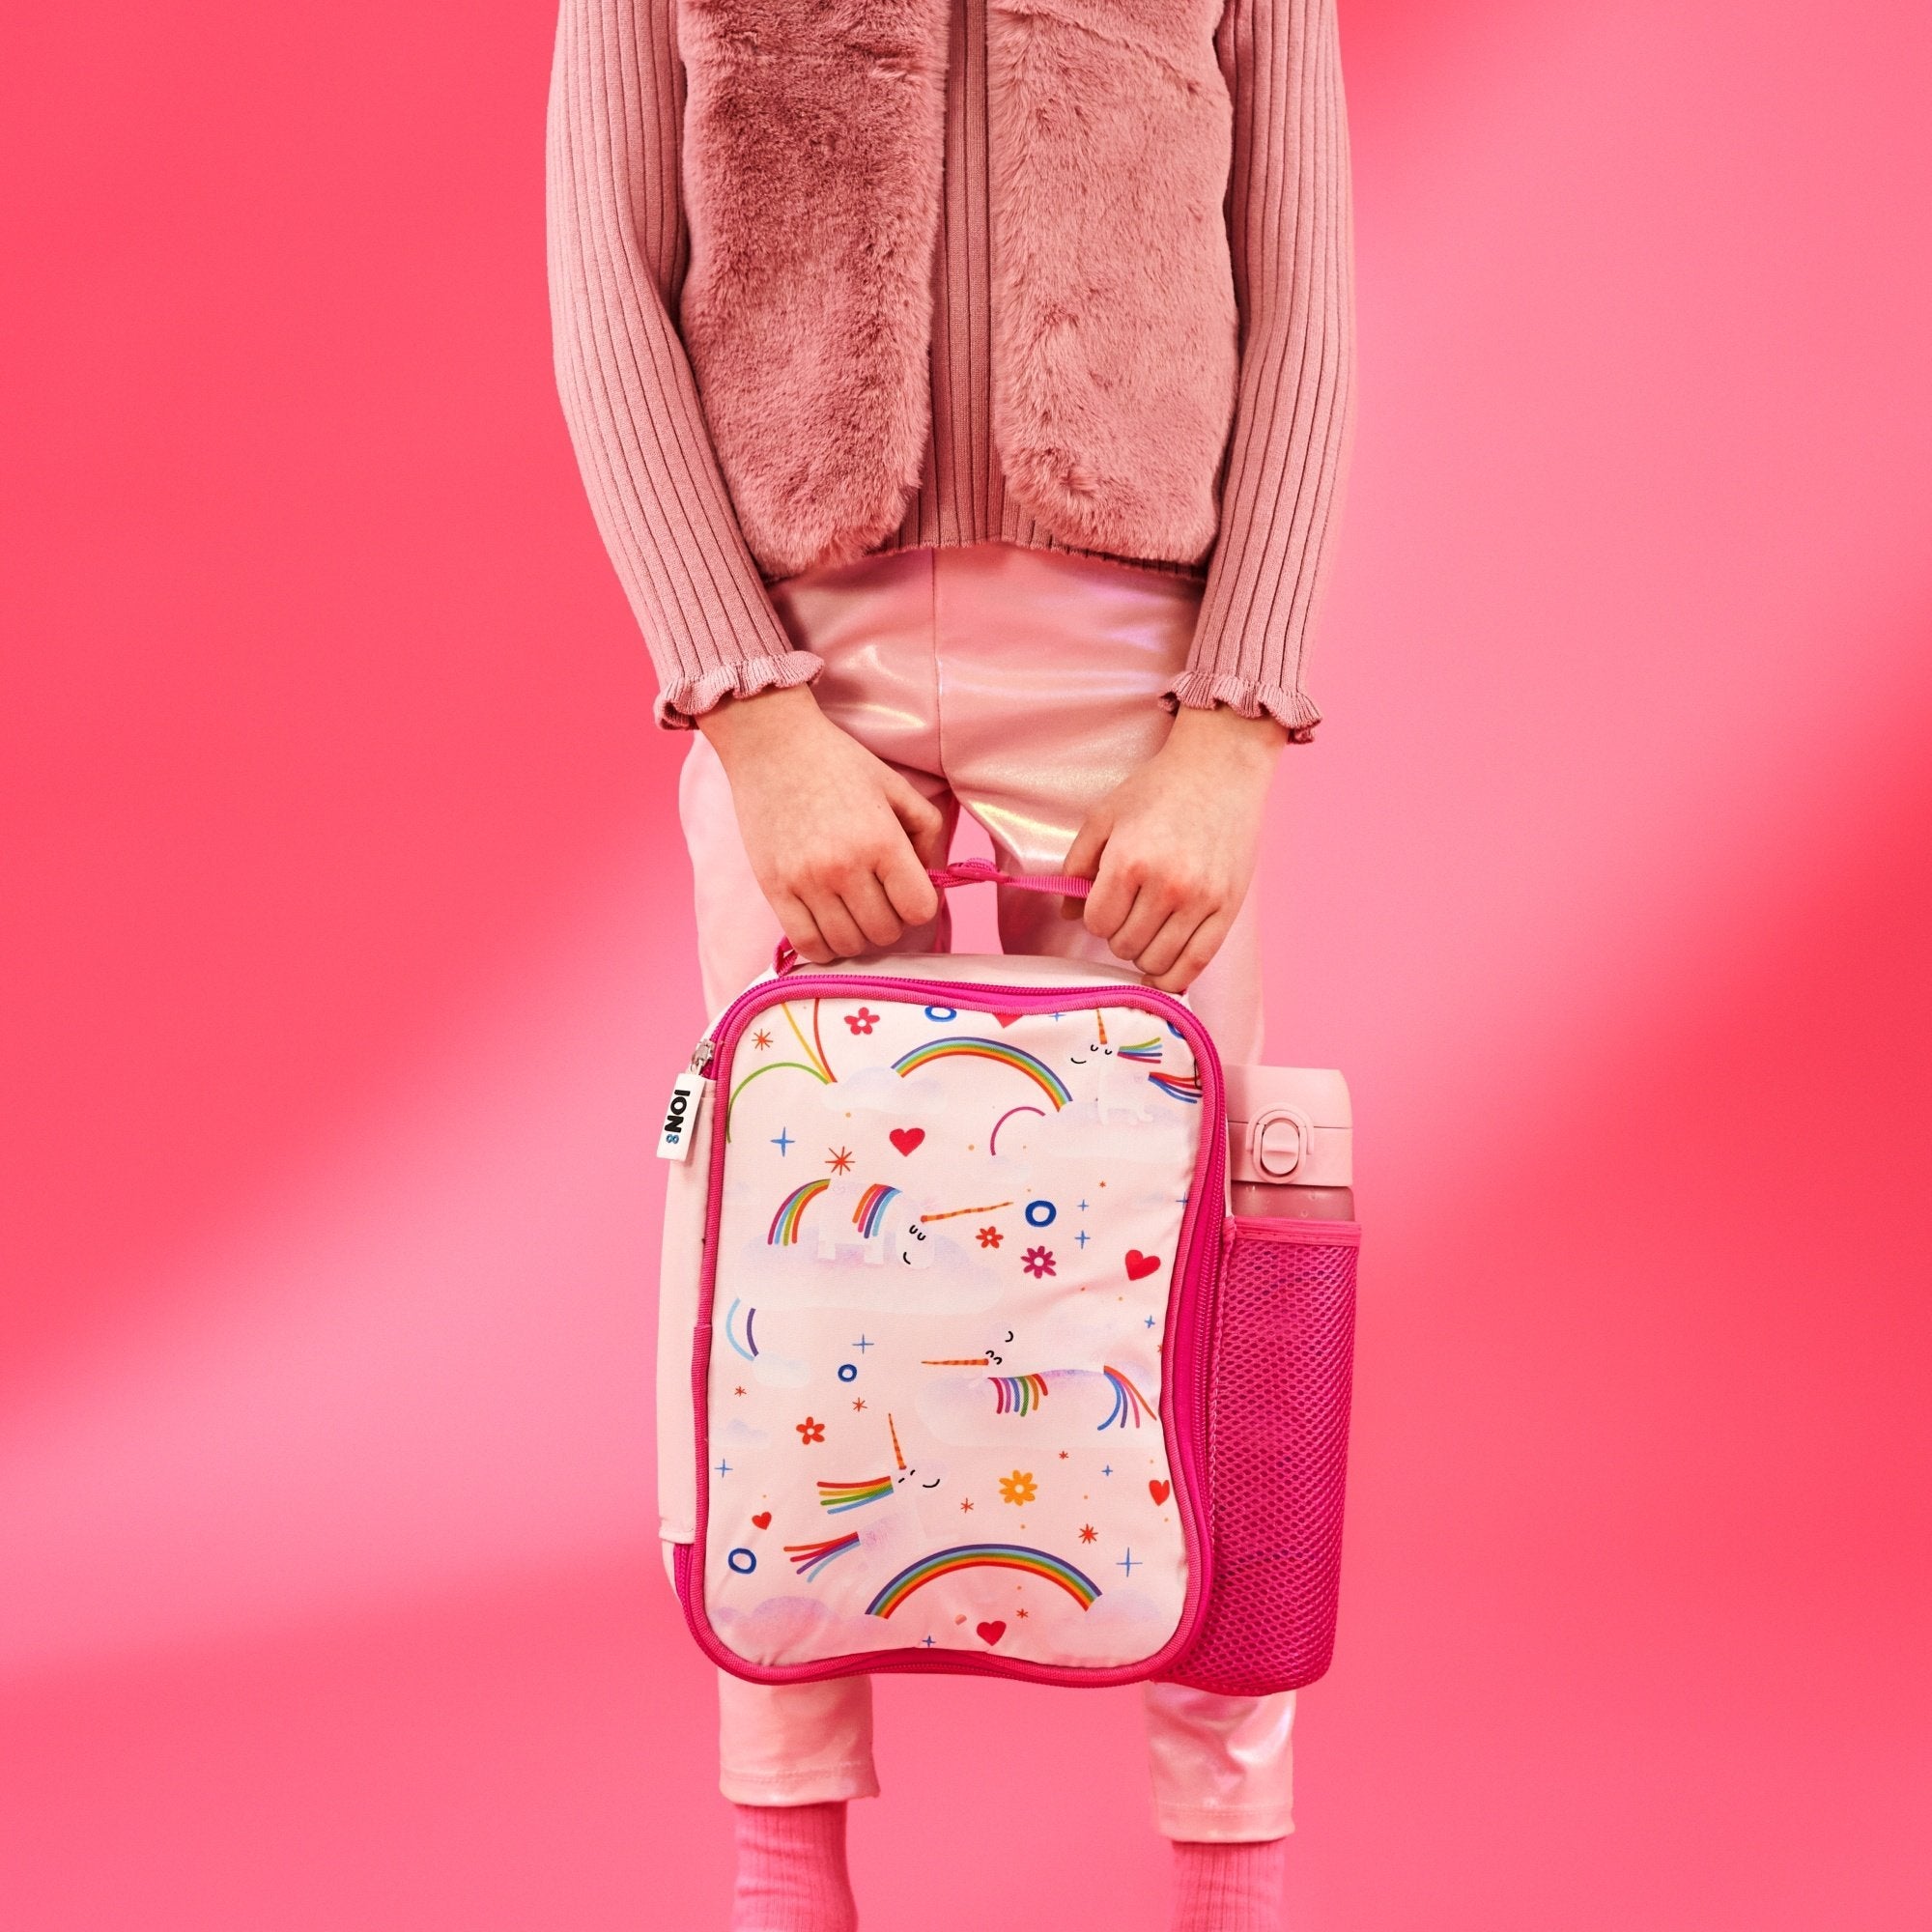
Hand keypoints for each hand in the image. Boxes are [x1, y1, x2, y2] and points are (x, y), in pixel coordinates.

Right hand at [699, 686, 944, 962]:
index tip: (908, 892)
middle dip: (890, 921)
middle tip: (879, 898)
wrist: (771, 744)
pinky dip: (824, 946)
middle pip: (885, 933)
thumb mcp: (896, 787)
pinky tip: (827, 924)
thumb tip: (934, 878)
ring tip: (853, 911)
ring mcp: (806, 882)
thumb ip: (928, 833)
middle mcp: (845, 868)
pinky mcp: (774, 890)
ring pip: (848, 946)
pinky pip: (807, 945)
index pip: (920, 910)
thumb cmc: (838, 762)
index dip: (920, 906)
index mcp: (882, 841)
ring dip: (858, 936)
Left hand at [1061, 704, 1285, 990]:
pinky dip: (1173, 978)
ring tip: (1148, 929)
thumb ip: (1076, 864)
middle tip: (1130, 909)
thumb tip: (1067, 913)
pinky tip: (1162, 972)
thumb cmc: (1158, 790)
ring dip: (1143, 952)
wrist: (1220, 769)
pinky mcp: (1228, 909)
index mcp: (1129, 861)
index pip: (1096, 922)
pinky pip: (1195, 965)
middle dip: (1119, 932)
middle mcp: (1166, 885)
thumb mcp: (1103, 817)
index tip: (1106, 900)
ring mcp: (1201, 900)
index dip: (1095, 915)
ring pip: (1156, 961)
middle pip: (1124, 945)